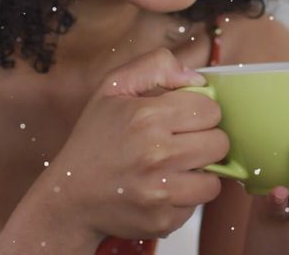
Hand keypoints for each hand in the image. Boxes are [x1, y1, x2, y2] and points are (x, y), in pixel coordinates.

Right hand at [38, 37, 228, 239]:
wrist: (69, 195)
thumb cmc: (94, 139)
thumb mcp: (113, 88)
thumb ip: (155, 66)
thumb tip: (197, 79)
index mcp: (147, 117)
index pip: (211, 109)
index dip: (198, 112)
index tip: (181, 119)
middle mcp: (156, 155)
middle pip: (219, 143)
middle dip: (203, 141)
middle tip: (179, 143)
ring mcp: (160, 191)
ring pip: (214, 180)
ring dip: (197, 174)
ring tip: (173, 167)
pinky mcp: (162, 220)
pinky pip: (196, 206)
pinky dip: (183, 199)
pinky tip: (161, 189)